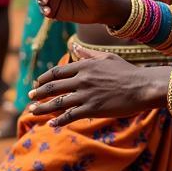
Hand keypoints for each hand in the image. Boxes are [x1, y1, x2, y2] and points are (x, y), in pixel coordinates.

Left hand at [29, 45, 167, 126]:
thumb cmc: (126, 71)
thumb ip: (88, 54)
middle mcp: (82, 79)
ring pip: (58, 102)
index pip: (57, 71)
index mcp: (84, 66)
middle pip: (53, 87)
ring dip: (42, 107)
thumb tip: (74, 46)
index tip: (38, 82)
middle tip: (29, 96)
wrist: (142, 87)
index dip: (45, 78)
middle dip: (39, 92)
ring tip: (32, 111)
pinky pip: (70, 116)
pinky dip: (59, 120)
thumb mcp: (106, 57)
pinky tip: (51, 124)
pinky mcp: (92, 109)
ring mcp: (86, 95)